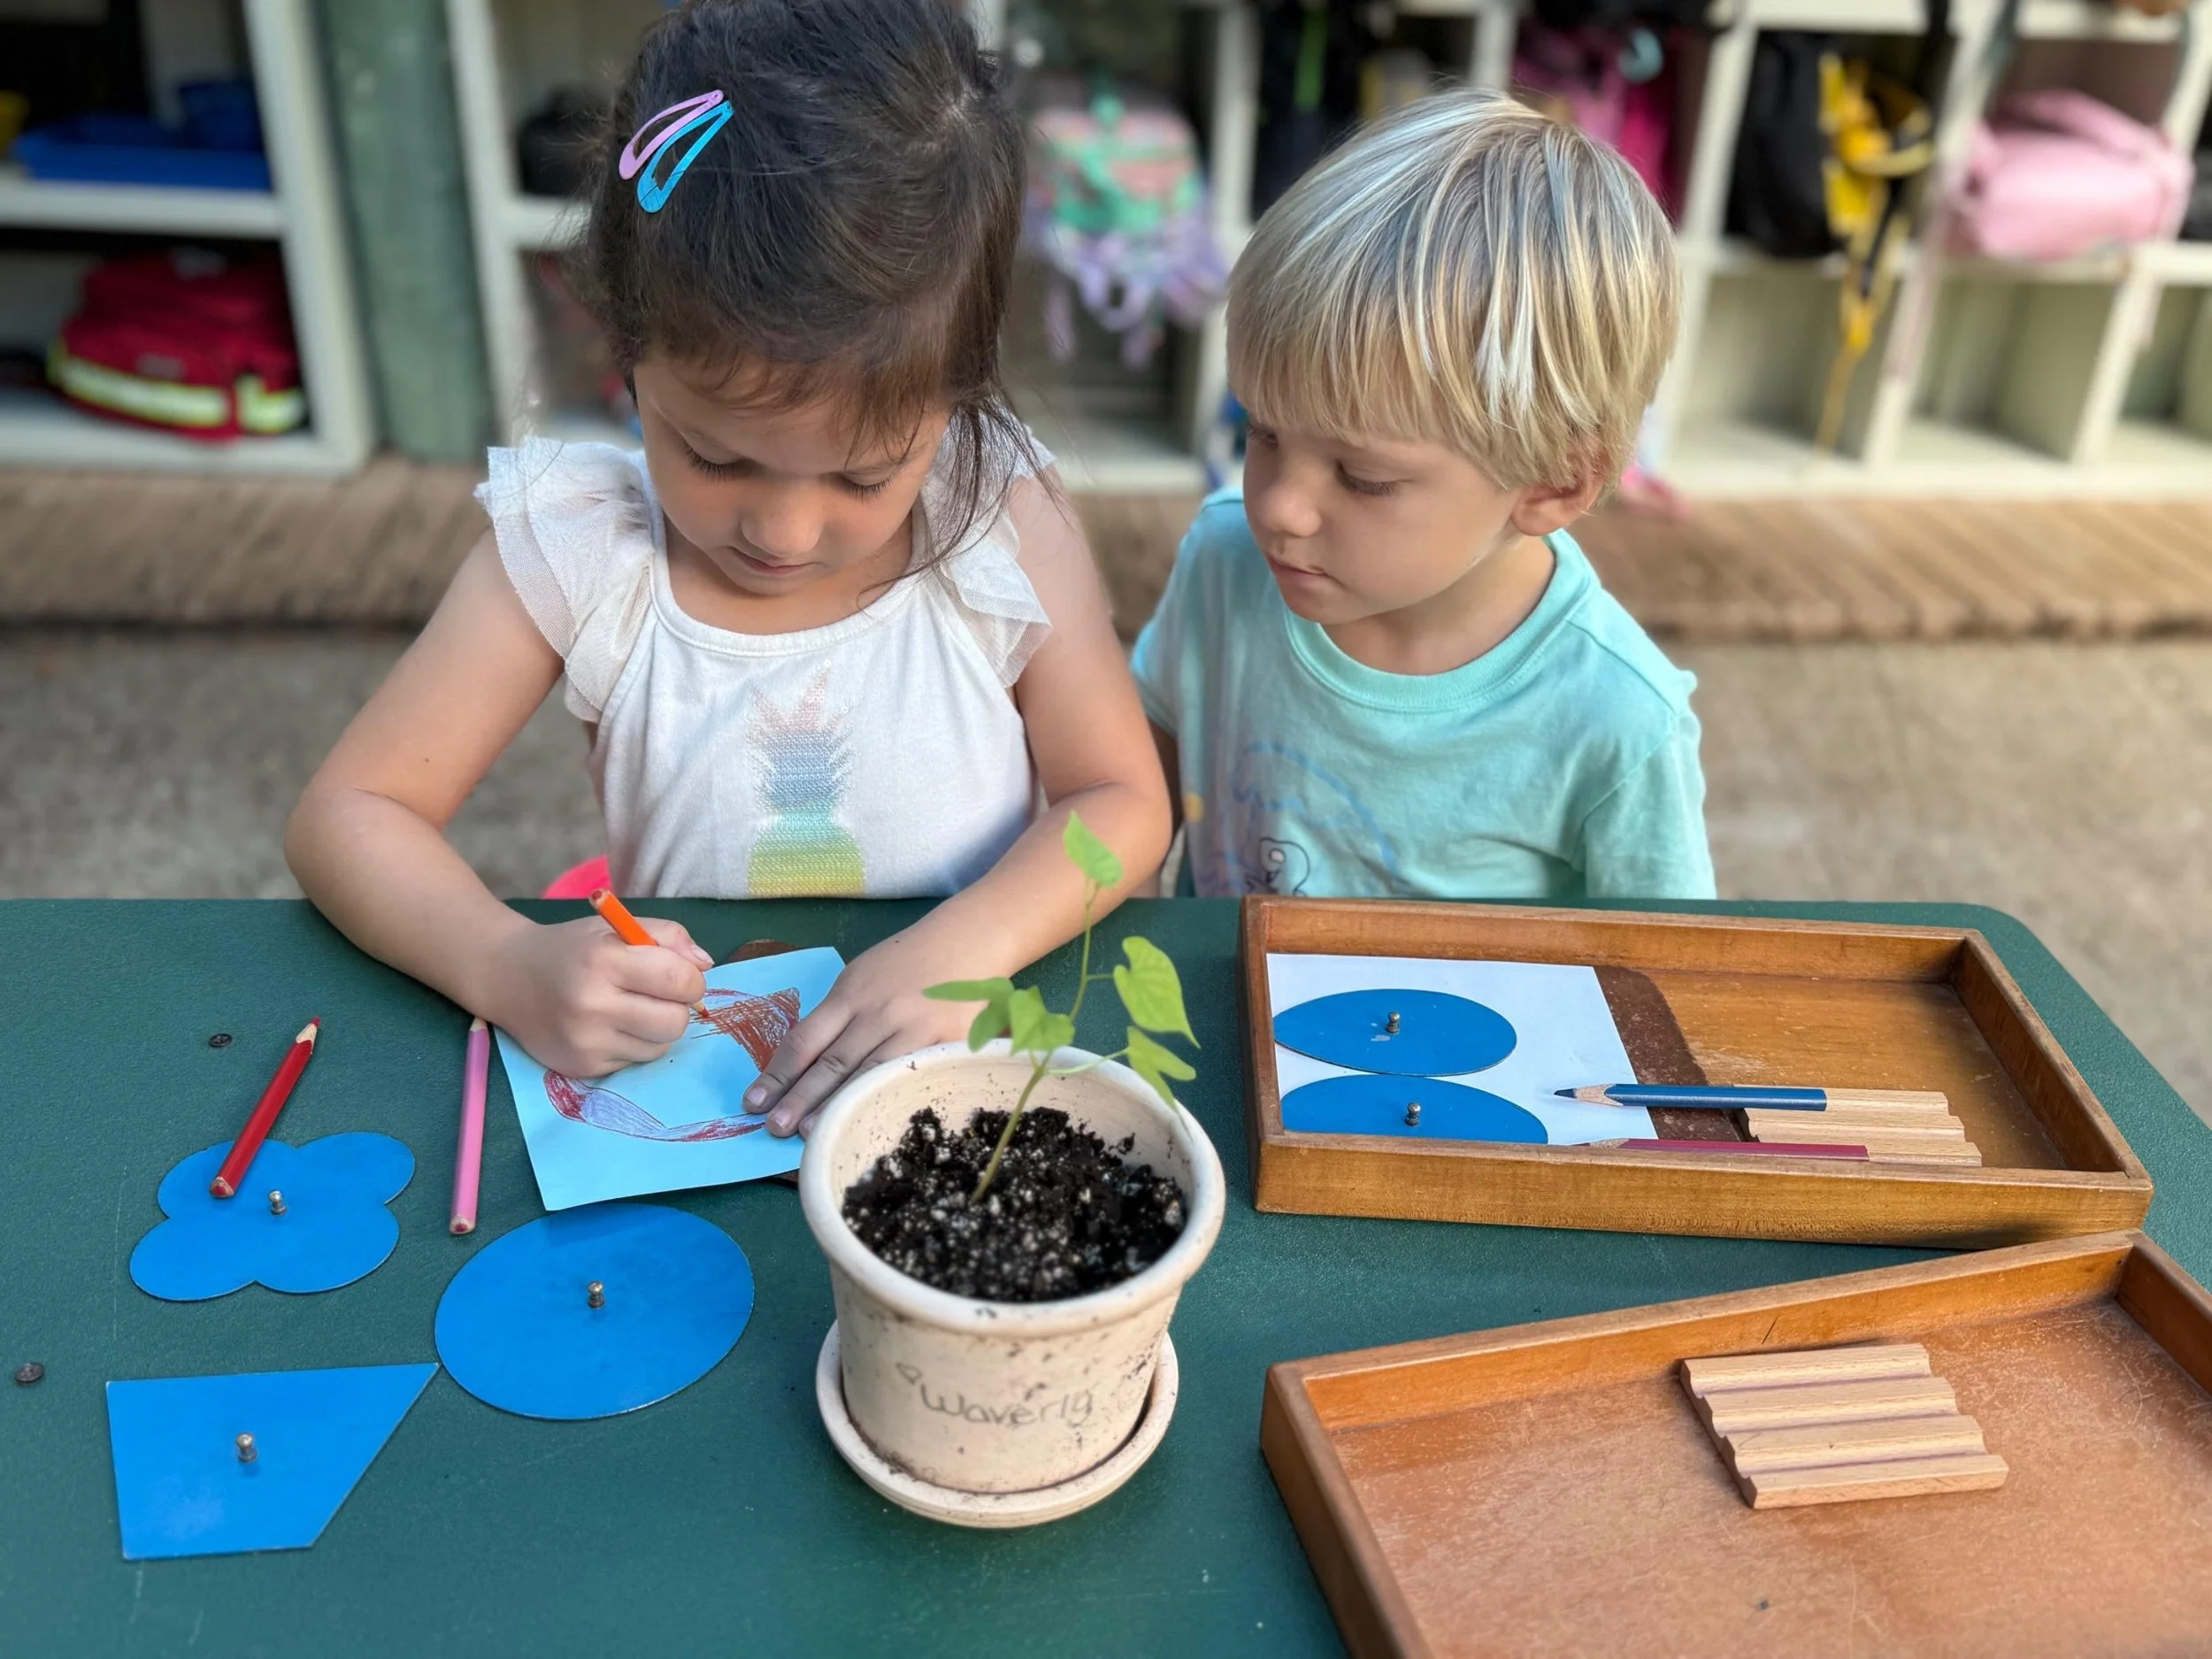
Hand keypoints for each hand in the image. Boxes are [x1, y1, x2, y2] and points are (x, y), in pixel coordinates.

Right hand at [481, 913, 709, 1077]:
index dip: (691, 979)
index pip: (679, 979)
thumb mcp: (617, 927)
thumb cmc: (573, 949)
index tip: (680, 975)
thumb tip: (705, 965)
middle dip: (678, 1008)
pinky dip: (633, 1044)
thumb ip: (668, 937)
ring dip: (657, 1029)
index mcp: (604, 960)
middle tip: (658, 995)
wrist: (509, 977)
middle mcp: (593, 1004)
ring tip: (632, 1009)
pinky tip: (610, 1026)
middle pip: (675, 1022)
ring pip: (660, 1048)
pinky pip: (635, 1062)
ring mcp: (586, 1041)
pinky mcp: (582, 1067)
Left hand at [745, 930, 979, 1135]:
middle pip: (833, 1062)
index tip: (754, 1101)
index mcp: (851, 994)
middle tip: (773, 1128)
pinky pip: (910, 1078)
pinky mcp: (945, 1044)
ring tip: (810, 1134)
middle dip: (800, 1098)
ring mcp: (914, 1030)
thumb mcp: (863, 975)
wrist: (967, 940)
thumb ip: (838, 1014)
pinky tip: (872, 1123)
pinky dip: (887, 1101)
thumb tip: (804, 1062)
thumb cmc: (908, 962)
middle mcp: (878, 1013)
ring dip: (837, 1106)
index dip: (778, 1073)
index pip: (806, 1040)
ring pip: (869, 1075)